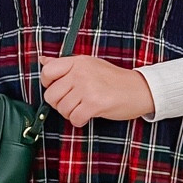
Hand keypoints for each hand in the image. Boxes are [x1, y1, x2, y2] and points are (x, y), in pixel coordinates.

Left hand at [39, 54, 155, 125]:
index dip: (48, 84)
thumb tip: (43, 60)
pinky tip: (88, 115)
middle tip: (73, 103)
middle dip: (60, 104)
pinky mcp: (95, 103)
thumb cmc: (114, 80)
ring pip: (62, 109)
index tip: (59, 89)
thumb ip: (65, 64)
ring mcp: (87, 88)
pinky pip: (74, 118)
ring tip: (83, 108)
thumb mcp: (89, 65)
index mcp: (77, 62)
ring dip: (71, 114)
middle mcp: (80, 73)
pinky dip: (79, 121)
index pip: (47, 71)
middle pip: (51, 95)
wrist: (140, 89)